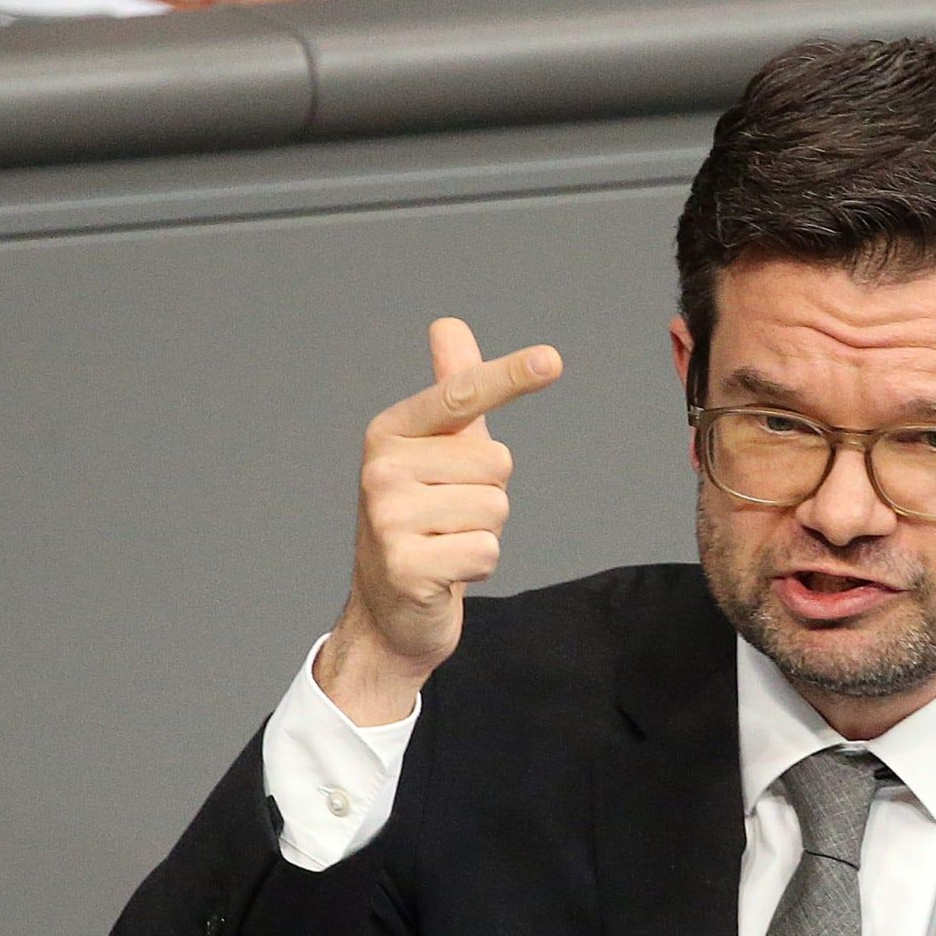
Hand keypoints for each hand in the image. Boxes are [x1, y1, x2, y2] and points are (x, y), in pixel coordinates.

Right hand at [315, 319, 561, 723]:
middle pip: (496, 464)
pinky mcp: (405, 566)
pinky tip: (444, 572)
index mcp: (391, 433)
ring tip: (446, 543)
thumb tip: (449, 325)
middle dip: (488, 495)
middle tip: (449, 517)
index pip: (460, 396)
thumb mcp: (434, 453)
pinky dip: (477, 567)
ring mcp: (389, 518)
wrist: (387, 611)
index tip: (552, 359)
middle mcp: (382, 470)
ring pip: (495, 510)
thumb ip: (451, 392)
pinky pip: (486, 551)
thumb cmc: (420, 522)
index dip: (509, 376)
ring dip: (483, 533)